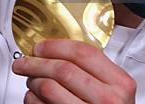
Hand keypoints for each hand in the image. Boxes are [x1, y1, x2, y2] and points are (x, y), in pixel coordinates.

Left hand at [12, 39, 135, 103]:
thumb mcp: (114, 88)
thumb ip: (94, 69)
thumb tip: (54, 51)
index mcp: (119, 82)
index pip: (82, 53)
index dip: (55, 46)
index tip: (39, 47)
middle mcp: (107, 99)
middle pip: (63, 69)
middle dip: (36, 63)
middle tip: (24, 62)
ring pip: (49, 88)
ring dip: (33, 81)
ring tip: (31, 80)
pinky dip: (32, 99)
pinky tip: (33, 96)